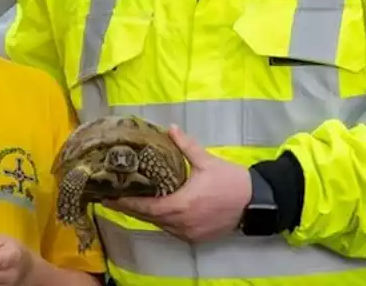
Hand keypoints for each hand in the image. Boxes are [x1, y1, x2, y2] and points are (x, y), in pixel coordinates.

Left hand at [103, 125, 251, 242]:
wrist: (255, 202)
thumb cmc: (231, 181)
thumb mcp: (207, 161)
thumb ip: (186, 146)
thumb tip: (170, 128)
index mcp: (181, 205)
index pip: (146, 207)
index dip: (126, 203)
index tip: (110, 197)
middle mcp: (181, 223)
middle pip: (149, 218)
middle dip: (131, 208)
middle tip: (114, 197)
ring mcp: (188, 233)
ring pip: (160, 225)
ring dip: (147, 214)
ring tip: (132, 201)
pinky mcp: (196, 237)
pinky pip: (172, 229)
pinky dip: (162, 220)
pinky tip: (157, 210)